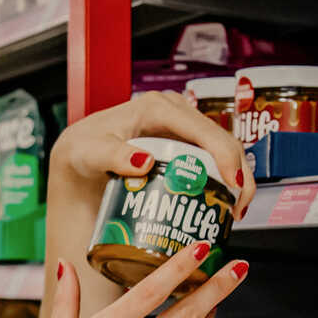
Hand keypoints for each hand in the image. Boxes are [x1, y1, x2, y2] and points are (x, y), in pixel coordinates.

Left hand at [50, 90, 256, 216]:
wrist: (79, 159)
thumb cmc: (82, 151)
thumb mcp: (89, 153)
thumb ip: (111, 154)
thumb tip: (144, 161)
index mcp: (158, 107)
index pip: (204, 131)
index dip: (226, 157)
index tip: (234, 186)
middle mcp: (175, 113)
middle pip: (222, 141)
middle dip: (239, 174)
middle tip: (238, 208)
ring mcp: (183, 127)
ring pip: (224, 150)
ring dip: (236, 179)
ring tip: (234, 210)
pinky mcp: (185, 143)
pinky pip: (215, 159)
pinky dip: (225, 180)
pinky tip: (224, 202)